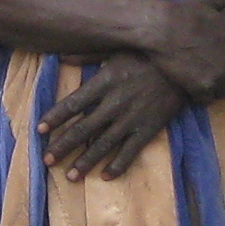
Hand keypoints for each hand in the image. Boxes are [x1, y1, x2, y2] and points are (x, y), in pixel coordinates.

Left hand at [42, 54, 187, 179]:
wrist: (185, 67)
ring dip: (85, 162)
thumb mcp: (116, 48)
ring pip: (103, 145)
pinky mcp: (148, 129)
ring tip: (70, 176)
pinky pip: (131, 151)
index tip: (39, 130)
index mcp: (104, 82)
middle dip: (63, 146)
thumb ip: (87, 54)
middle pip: (83, 129)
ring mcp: (131, 119)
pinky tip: (105, 177)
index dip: (55, 118)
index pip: (73, 104)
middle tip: (46, 161)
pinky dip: (118, 165)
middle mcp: (114, 104)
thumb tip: (60, 55)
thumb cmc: (147, 55)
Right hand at [141, 0, 224, 104]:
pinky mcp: (204, 86)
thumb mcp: (204, 1)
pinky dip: (200, 96)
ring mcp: (220, 74)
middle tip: (215, 76)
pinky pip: (207, 99)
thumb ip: (220, 3)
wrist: (160, 28)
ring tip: (203, 84)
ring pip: (224, 90)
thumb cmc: (181, 12)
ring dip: (215, 88)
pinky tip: (192, 89)